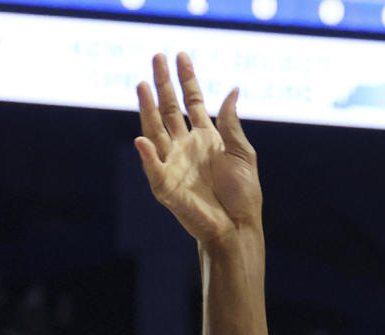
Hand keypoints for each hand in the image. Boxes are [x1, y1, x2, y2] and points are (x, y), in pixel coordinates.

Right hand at [135, 54, 260, 244]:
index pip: (193, 102)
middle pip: (170, 110)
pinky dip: (148, 156)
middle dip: (163, 84)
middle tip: (157, 57)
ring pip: (156, 131)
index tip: (181, 56)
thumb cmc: (242, 196)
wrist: (238, 228)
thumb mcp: (242, 153)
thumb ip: (232, 123)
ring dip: (147, 110)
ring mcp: (174, 165)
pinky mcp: (167, 187)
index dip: (187, 79)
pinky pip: (154, 169)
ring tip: (141, 86)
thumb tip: (233, 90)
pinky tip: (141, 139)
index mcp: (206, 139)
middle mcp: (186, 148)